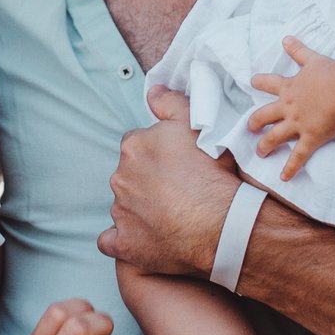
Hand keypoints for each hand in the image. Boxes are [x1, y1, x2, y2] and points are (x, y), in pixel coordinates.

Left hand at [98, 87, 239, 276]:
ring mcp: (120, 212)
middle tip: (177, 191)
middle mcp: (121, 177)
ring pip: (124, 206)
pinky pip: (112, 240)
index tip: (177, 166)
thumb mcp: (198, 126)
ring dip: (141, 209)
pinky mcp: (124, 242)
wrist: (222, 224)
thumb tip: (152, 92)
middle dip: (148, 182)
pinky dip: (124, 240)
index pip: (137, 146)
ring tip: (172, 217)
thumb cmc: (214, 174)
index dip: (158, 156)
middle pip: (129, 175)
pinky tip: (145, 239)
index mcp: (134, 147)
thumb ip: (171, 104)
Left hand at [245, 37, 334, 179]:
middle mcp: (289, 107)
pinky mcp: (310, 138)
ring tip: (259, 152)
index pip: (269, 83)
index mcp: (290, 87)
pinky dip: (290, 167)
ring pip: (275, 137)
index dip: (260, 82)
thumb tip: (285, 37)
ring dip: (265, 145)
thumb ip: (298, 50)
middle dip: (254, 122)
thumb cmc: (332, 72)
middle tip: (249, 127)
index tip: (253, 82)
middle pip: (264, 115)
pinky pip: (298, 156)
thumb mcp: (312, 58)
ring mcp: (298, 124)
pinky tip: (283, 178)